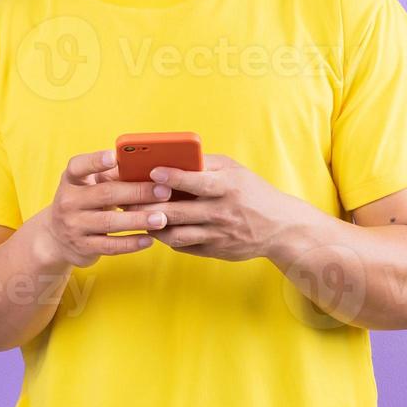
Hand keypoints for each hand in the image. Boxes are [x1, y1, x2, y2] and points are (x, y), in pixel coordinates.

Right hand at [36, 150, 168, 269]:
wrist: (57, 237)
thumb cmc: (84, 202)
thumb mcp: (88, 186)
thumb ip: (111, 176)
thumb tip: (149, 167)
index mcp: (71, 180)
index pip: (78, 166)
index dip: (95, 161)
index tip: (114, 156)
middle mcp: (68, 202)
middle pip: (105, 194)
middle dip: (137, 192)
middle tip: (164, 191)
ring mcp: (74, 226)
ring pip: (110, 222)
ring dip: (138, 220)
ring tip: (162, 218)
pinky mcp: (82, 247)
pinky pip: (110, 246)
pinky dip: (131, 243)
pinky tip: (149, 239)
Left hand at [127, 154, 312, 260]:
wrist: (281, 228)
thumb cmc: (251, 192)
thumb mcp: (235, 171)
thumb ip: (205, 164)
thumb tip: (170, 156)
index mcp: (228, 187)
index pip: (198, 182)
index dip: (174, 177)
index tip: (152, 171)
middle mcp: (222, 212)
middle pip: (179, 211)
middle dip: (148, 205)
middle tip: (125, 198)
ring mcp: (218, 234)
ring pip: (176, 233)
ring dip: (152, 225)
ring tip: (132, 214)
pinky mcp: (214, 251)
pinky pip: (183, 245)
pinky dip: (164, 237)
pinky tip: (150, 228)